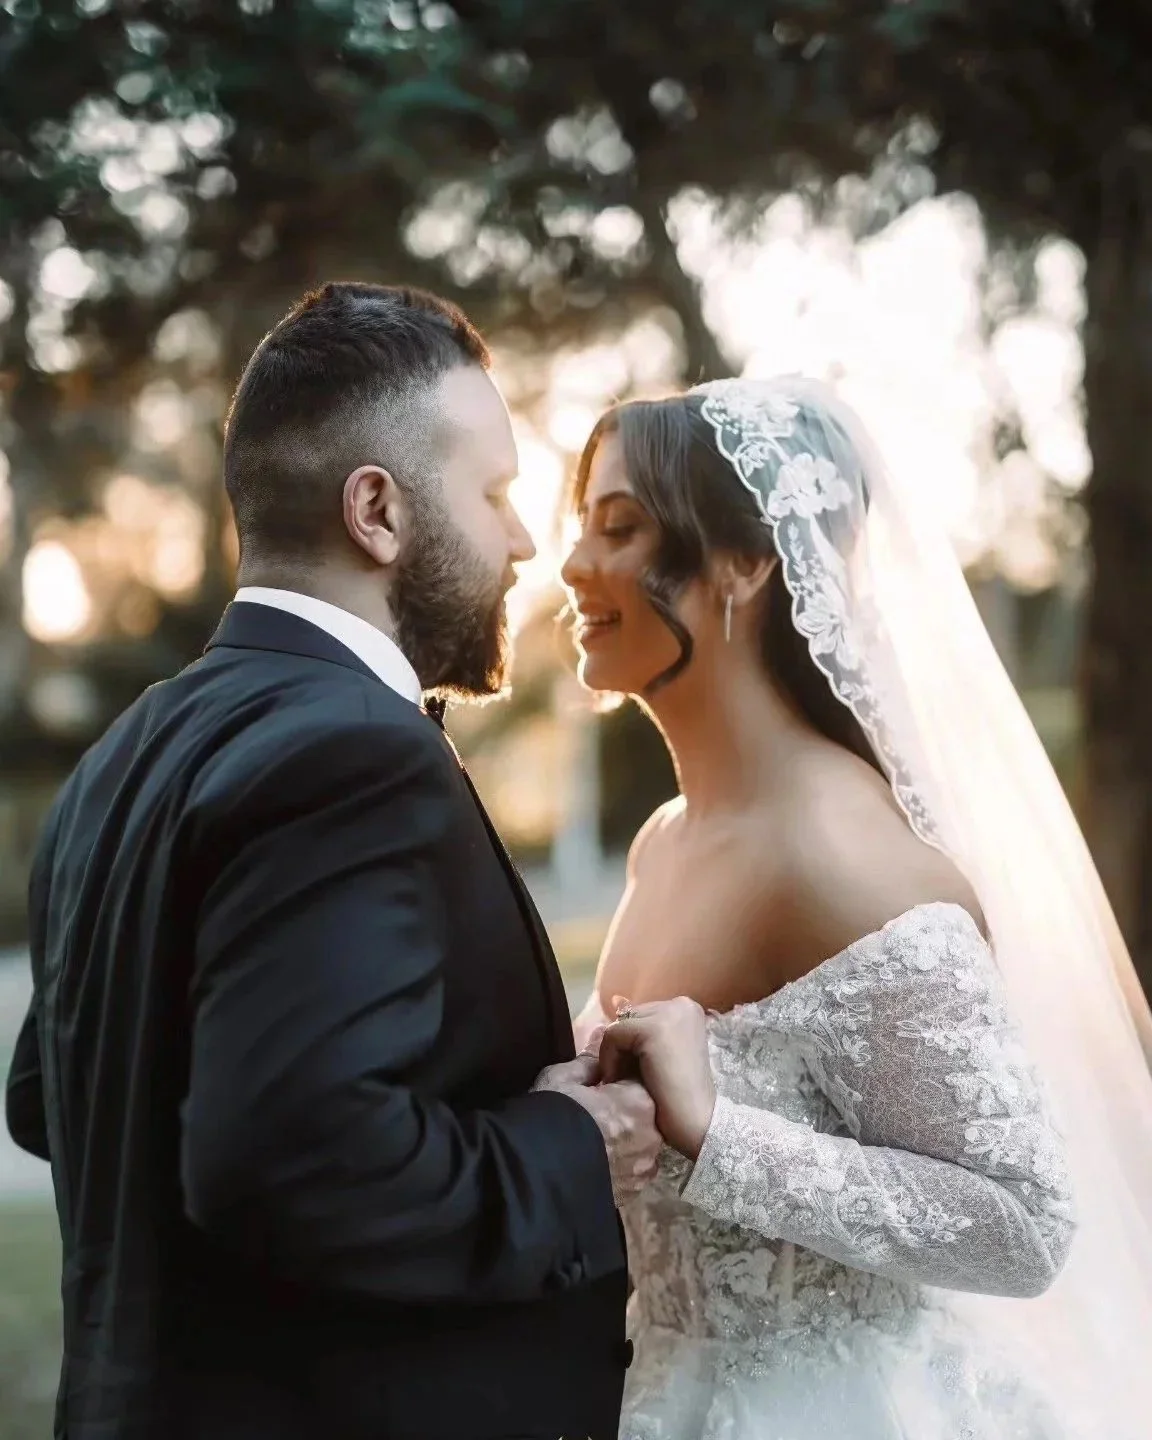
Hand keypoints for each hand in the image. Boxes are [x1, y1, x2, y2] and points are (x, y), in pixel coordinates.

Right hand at [533, 1056, 661, 1203]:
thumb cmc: (549, 1118)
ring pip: (641, 1145)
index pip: (638, 1080)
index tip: (599, 1090)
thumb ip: (587, 1064)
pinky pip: (634, 1172)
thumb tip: (600, 1051)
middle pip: (644, 1114)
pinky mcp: (634, 1192)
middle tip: (596, 1117)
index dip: (618, 1083)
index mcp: (638, 1100)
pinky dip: (622, 1166)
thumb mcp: (561, 1079)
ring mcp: (643, 1167)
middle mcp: (651, 1134)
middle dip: (625, 1113)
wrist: (534, 1174)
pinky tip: (599, 1165)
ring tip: (597, 1144)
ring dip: (626, 1141)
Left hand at [599, 997, 716, 1161]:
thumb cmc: (680, 1094)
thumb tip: (614, 1001)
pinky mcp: (653, 1028)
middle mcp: (681, 1004)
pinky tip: (619, 1080)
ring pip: (618, 1027)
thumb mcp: (662, 1053)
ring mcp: (669, 1014)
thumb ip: (642, 1032)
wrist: (697, 1121)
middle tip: (629, 1077)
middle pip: (629, 1018)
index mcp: (688, 1009)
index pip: (642, 1015)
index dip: (632, 1044)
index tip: (637, 1070)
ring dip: (614, 1055)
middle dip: (623, 1048)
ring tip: (624, 1081)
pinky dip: (609, 1060)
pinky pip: (613, 1036)